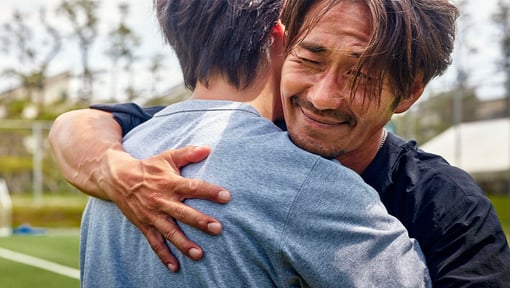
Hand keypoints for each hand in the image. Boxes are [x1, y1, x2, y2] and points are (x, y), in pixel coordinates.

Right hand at [96, 145, 229, 271]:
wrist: (117, 178)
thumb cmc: (149, 167)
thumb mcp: (167, 157)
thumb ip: (188, 153)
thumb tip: (208, 148)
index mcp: (169, 183)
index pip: (192, 187)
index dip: (209, 192)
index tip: (226, 196)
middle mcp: (161, 200)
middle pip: (183, 213)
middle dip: (200, 221)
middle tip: (217, 228)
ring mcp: (152, 215)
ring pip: (169, 231)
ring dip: (184, 243)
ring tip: (199, 254)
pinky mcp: (144, 225)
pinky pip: (154, 243)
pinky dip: (164, 256)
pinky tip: (175, 267)